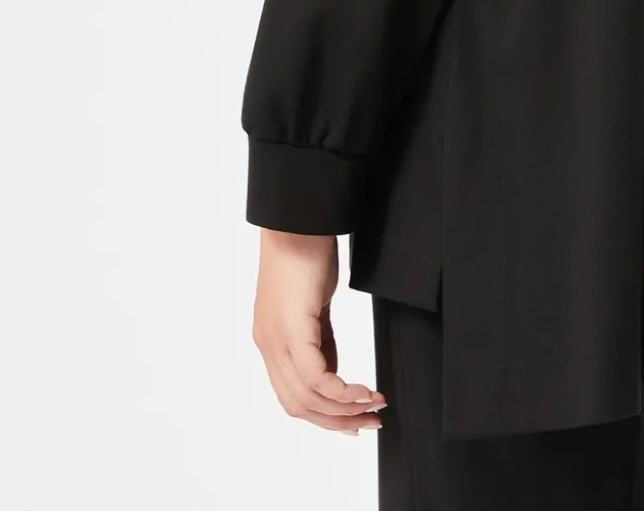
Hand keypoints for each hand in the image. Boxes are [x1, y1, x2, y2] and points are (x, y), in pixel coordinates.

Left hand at [251, 229, 386, 434]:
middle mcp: (268, 346)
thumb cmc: (307, 253)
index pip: (293, 397)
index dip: (324, 416)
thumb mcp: (315, 306)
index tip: (355, 421)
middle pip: (298, 405)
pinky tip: (363, 391)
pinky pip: (315, 377)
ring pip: (306, 397)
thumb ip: (320, 341)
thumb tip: (333, 372)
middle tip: (370, 422)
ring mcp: (276, 340)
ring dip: (344, 410)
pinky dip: (342, 392)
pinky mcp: (291, 330)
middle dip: (337, 421)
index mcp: (272, 342)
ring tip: (374, 407)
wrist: (297, 221)